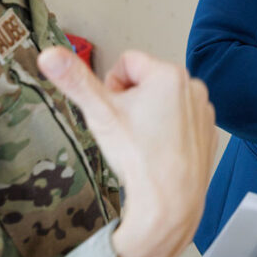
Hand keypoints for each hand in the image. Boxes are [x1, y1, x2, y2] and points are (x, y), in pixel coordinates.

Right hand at [38, 47, 216, 256]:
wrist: (170, 202)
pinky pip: (181, 121)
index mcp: (168, 74)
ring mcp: (204, 110)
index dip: (112, 87)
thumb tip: (48, 54)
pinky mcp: (209, 132)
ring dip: (150, 116)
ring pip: (163, 102)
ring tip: (145, 143)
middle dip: (131, 102)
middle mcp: (193, 86)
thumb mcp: (100, 113)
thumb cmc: (138, 156)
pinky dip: (169, 132)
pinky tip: (161, 151)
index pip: (126, 62)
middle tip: (128, 131)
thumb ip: (75, 80)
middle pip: (145, 82)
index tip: (115, 113)